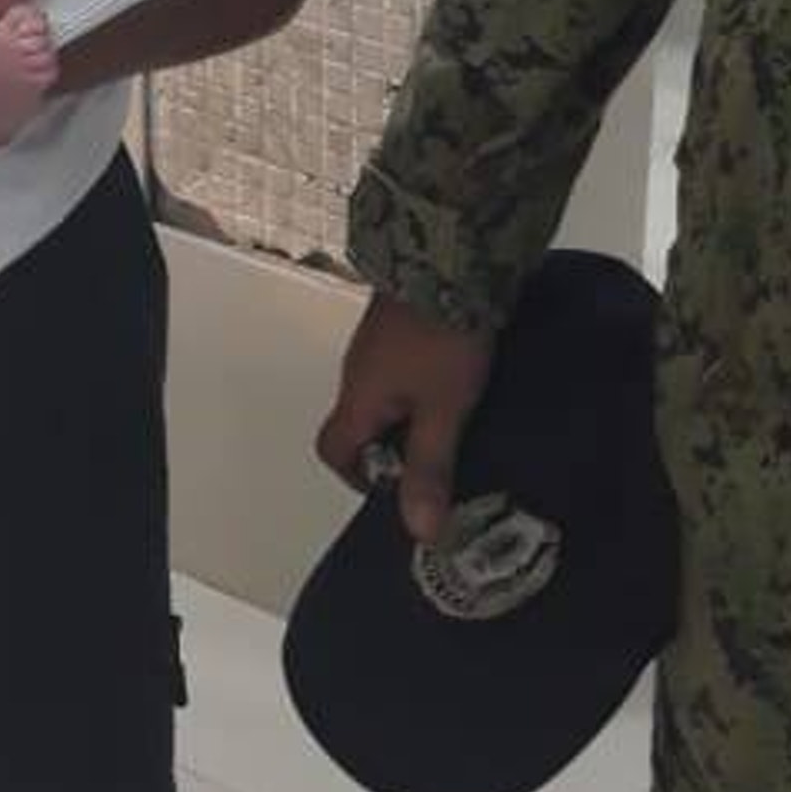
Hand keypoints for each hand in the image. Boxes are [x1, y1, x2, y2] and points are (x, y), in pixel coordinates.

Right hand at [316, 292, 494, 545]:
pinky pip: (398, 367)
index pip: (334, 451)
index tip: (400, 487)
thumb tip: (420, 533)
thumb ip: (430, 469)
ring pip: (381, 394)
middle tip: (440, 457)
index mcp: (357, 398)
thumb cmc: (443, 340)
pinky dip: (419, 384)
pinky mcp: (398, 320)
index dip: (360, 477)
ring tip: (456, 420)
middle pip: (358, 423)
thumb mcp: (444, 412)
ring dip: (409, 413)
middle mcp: (356, 370)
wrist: (451, 258)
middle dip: (392, 448)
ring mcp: (376, 341)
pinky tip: (456, 380)